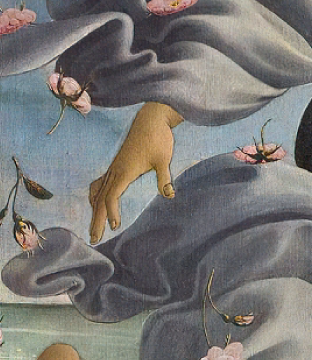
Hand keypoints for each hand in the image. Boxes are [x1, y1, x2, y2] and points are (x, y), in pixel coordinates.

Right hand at [88, 102, 178, 241]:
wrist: (151, 120)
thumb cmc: (158, 139)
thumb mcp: (163, 159)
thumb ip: (164, 177)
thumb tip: (169, 195)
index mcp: (123, 171)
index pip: (111, 196)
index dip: (111, 212)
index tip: (114, 226)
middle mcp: (114, 171)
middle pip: (100, 199)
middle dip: (96, 219)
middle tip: (93, 239)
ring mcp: (113, 168)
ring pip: (97, 192)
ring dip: (94, 210)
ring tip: (93, 227)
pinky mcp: (115, 165)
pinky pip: (99, 184)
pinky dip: (95, 196)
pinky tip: (96, 203)